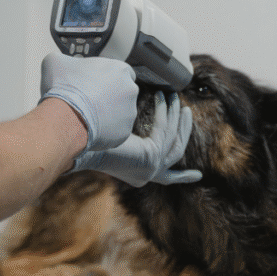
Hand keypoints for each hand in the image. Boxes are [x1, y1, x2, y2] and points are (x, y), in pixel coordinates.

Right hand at [40, 52, 137, 151]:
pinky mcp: (125, 131)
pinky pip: (117, 130)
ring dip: (109, 114)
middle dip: (110, 96)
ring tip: (89, 116)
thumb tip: (61, 63)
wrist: (65, 116)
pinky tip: (91, 128)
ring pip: (121, 113)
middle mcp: (130, 89)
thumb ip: (64, 59)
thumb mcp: (55, 62)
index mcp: (119, 69)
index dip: (107, 77)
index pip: (120, 71)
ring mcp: (130, 112)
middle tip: (91, 101)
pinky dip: (106, 130)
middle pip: (122, 92)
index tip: (94, 83)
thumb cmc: (63, 87)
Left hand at [71, 91, 202, 186]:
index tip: (198, 176)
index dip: (183, 178)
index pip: (167, 179)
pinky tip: (161, 97)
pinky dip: (165, 112)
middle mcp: (146, 175)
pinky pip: (164, 131)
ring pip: (173, 140)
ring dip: (176, 117)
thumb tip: (131, 113)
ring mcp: (150, 168)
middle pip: (176, 153)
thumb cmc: (89, 138)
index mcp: (138, 173)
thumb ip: (130, 135)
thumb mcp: (117, 137)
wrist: (78, 143)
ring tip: (175, 97)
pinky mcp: (151, 157)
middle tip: (187, 111)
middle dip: (184, 131)